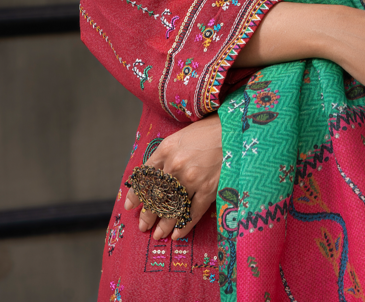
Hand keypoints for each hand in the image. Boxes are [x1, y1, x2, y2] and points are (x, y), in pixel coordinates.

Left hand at [124, 113, 221, 239]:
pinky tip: (177, 234)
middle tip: (143, 226)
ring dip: (163, 224)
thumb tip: (155, 174)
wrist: (235, 130)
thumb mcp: (181, 136)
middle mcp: (175, 165)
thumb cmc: (209, 130)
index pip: (145, 176)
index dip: (137, 194)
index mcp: (166, 149)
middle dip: (148, 214)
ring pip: (172, 207)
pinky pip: (192, 212)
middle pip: (156, 196)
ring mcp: (192, 179)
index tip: (130, 206)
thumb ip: (167, 154)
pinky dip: (184, 225)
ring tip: (158, 234)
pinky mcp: (208, 189)